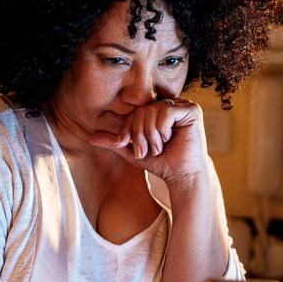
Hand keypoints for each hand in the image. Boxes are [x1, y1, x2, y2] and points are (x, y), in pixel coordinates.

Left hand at [89, 98, 209, 184]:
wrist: (181, 176)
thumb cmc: (161, 163)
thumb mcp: (133, 151)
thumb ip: (115, 142)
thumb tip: (91, 137)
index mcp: (158, 110)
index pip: (134, 112)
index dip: (127, 128)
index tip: (126, 145)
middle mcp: (170, 105)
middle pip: (142, 110)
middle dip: (139, 134)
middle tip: (146, 150)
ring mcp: (182, 106)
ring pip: (153, 110)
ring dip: (151, 135)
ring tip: (159, 147)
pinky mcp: (192, 111)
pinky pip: (166, 112)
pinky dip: (163, 129)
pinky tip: (170, 139)